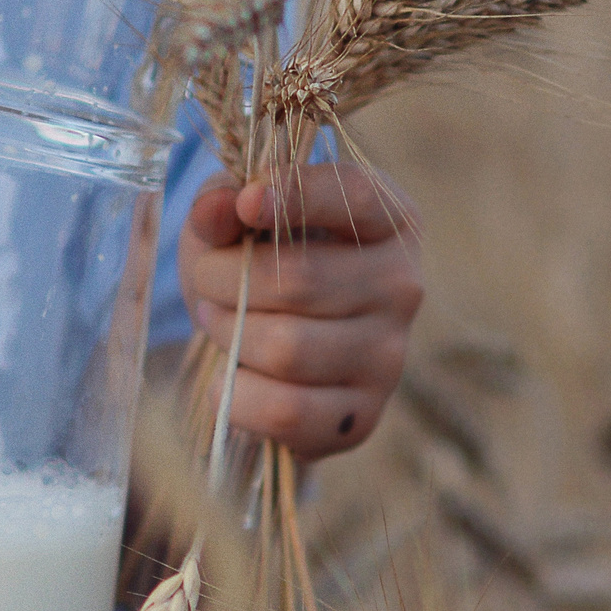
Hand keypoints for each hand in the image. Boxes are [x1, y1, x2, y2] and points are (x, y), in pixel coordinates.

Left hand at [179, 162, 420, 461]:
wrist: (270, 341)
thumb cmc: (260, 260)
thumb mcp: (237, 216)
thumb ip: (222, 203)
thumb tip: (216, 210)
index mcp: (389, 219)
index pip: (352, 196)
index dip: (295, 194)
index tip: (245, 203)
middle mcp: (402, 286)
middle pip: (299, 280)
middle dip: (227, 279)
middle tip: (208, 281)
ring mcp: (389, 357)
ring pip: (286, 349)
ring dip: (228, 334)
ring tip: (219, 321)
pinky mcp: (362, 416)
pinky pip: (286, 411)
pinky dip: (238, 396)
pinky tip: (231, 377)